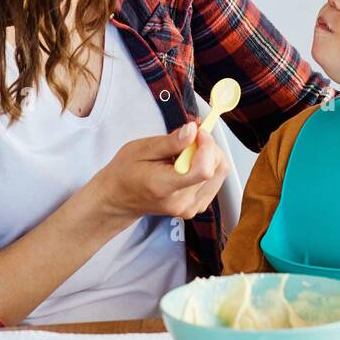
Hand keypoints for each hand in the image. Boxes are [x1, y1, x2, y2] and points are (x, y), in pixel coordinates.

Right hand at [92, 121, 232, 224]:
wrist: (119, 198)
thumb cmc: (125, 172)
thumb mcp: (141, 149)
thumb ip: (170, 142)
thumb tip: (193, 130)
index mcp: (165, 187)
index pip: (203, 170)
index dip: (207, 146)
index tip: (198, 132)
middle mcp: (182, 202)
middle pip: (215, 169)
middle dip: (208, 146)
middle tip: (190, 137)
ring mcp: (190, 209)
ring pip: (220, 174)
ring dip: (210, 156)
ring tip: (187, 151)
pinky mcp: (196, 208)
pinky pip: (215, 181)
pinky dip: (208, 166)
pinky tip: (190, 163)